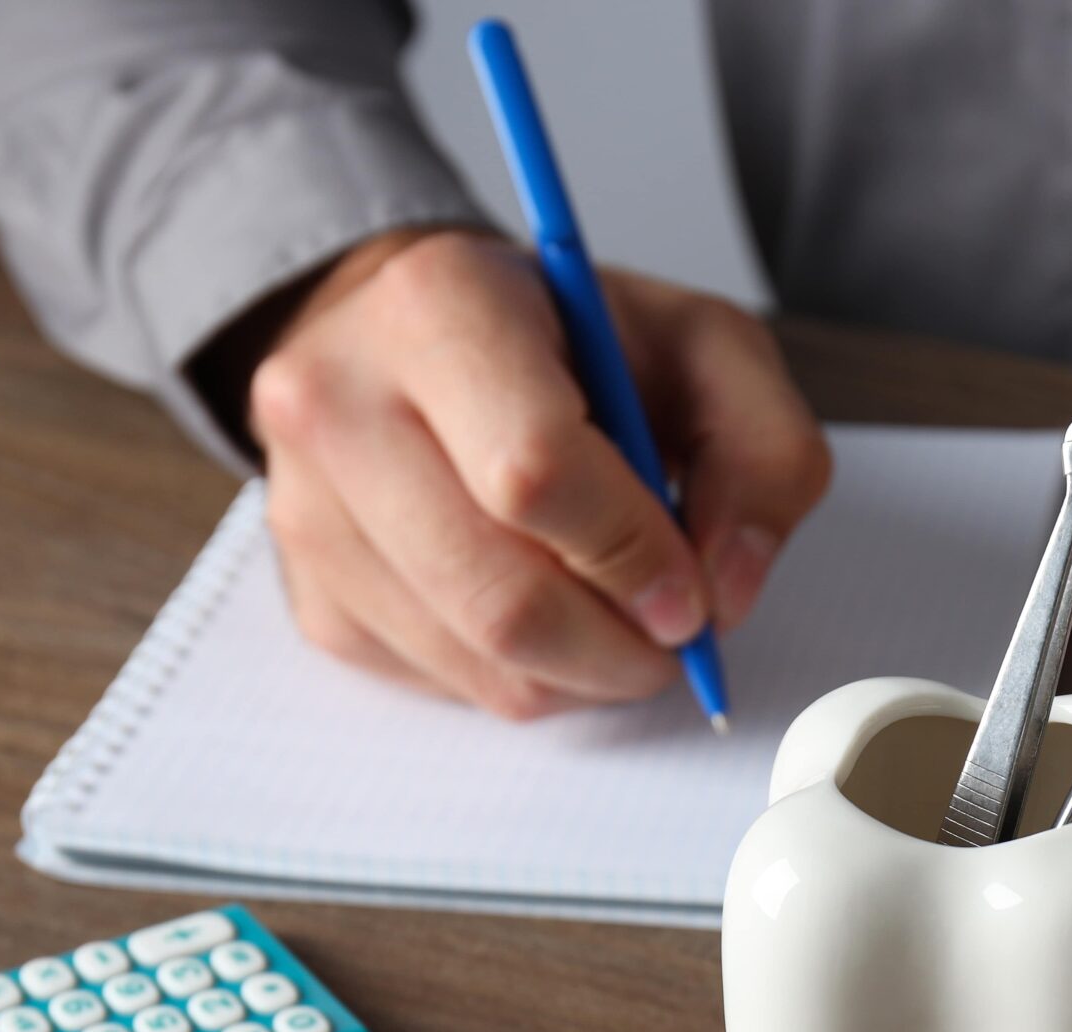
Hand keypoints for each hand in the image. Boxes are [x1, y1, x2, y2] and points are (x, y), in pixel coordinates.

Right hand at [245, 229, 830, 717]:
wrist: (418, 338)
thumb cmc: (567, 340)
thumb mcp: (704, 345)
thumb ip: (763, 450)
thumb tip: (728, 589)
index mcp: (434, 305)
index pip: (533, 473)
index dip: (633, 554)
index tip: (691, 590)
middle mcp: (337, 403)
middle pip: (502, 597)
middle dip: (620, 644)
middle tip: (674, 634)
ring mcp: (307, 508)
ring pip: (478, 661)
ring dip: (584, 671)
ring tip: (619, 615)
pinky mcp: (311, 595)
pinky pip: (444, 685)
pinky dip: (526, 674)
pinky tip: (547, 608)